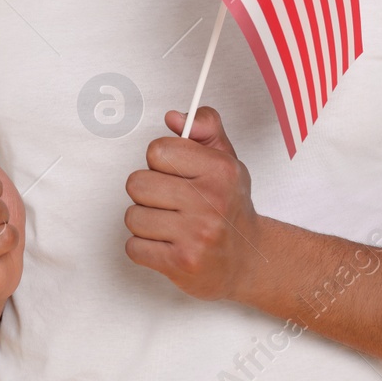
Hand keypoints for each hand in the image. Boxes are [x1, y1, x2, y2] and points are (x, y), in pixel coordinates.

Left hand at [124, 107, 260, 300]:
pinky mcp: (182, 263)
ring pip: (132, 217)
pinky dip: (145, 248)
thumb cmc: (229, 206)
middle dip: (148, 192)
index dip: (160, 161)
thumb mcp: (225, 159)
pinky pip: (134, 247)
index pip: (157, 151)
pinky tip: (167, 245)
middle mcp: (210, 202)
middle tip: (170, 201)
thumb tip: (173, 117)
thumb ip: (204, 127)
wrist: (248, 259)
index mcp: (220, 171)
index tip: (175, 172)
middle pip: (137, 183)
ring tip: (170, 224)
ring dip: (145, 222)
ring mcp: (197, 235)